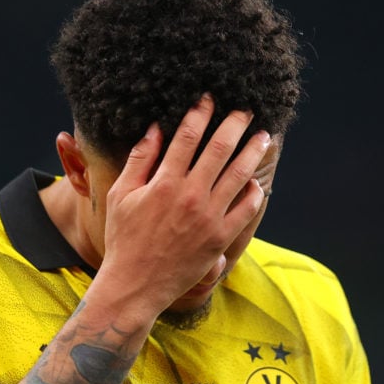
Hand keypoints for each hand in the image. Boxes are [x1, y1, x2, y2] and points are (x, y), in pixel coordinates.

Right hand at [91, 94, 270, 323]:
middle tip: (246, 110)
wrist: (136, 285)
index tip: (210, 98)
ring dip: (253, 151)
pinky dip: (254, 193)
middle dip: (235, 124)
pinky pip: (246, 210)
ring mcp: (209, 217)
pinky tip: (256, 182)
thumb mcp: (120, 196)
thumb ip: (139, 160)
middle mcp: (191, 195)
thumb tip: (154, 129)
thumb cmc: (124, 239)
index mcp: (165, 182)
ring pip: (239, 174)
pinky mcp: (221, 238)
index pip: (188, 136)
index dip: (201, 113)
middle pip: (220, 148)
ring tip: (263, 137)